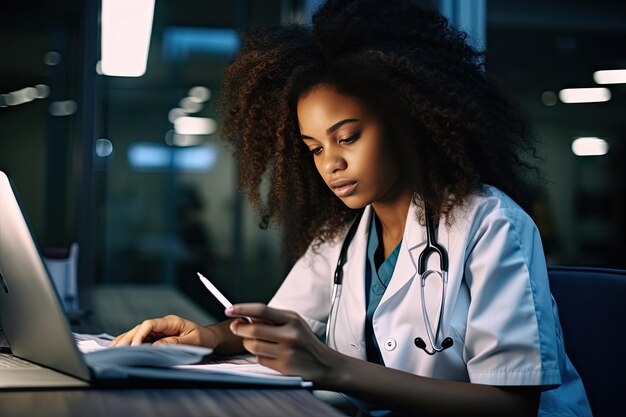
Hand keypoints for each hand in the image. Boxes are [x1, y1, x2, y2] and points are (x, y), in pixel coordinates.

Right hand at [110, 315, 214, 346]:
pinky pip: (142, 340)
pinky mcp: (157, 338)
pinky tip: (120, 348)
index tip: (134, 346)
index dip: (140, 334)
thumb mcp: (193, 341)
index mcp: (171, 322)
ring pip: (138, 333)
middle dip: (128, 338)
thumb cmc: (203, 338)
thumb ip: (175, 343)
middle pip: (140, 328)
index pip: (150, 324)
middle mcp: (162, 325)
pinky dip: (131, 344)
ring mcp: (159, 331)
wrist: (209, 338)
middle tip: (117, 350)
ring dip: (126, 341)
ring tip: (113, 350)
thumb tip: (156, 346)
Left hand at [226, 303, 342, 384]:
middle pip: (253, 329)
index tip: (229, 310)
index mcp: (292, 319)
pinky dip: (260, 356)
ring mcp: (286, 351)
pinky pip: (260, 359)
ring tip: (256, 342)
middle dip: (239, 328)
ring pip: (253, 346)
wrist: (326, 365)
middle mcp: (290, 334)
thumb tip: (244, 317)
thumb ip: (272, 319)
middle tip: (236, 327)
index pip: (262, 310)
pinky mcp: (283, 366)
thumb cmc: (305, 342)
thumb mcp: (294, 323)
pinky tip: (270, 355)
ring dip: (248, 343)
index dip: (242, 309)